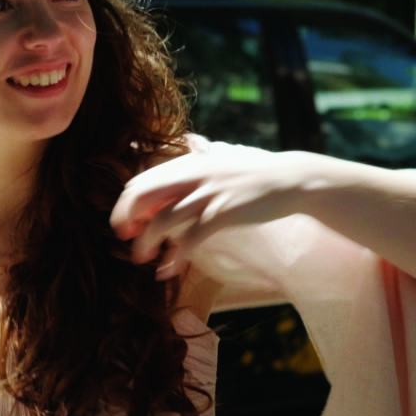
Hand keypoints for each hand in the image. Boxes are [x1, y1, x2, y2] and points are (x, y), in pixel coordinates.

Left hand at [111, 149, 329, 278]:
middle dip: (126, 219)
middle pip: (143, 195)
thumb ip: (201, 157)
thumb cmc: (256, 172)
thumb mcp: (222, 159)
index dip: (126, 203)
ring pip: (162, 220)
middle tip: (124, 239)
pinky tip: (168, 271)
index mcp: (189, 162)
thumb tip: (190, 144)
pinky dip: (174, 257)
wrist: (291, 179)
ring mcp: (208, 193)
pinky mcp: (224, 212)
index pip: (142, 180)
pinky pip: (190, 238)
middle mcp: (193, 174)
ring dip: (146, 243)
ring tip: (141, 260)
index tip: (126, 223)